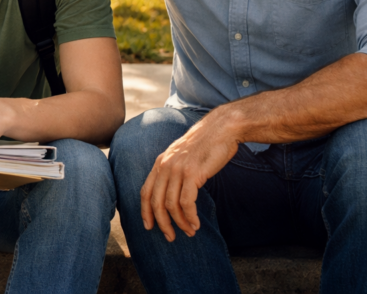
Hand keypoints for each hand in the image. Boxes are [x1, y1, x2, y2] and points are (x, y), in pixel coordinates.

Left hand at [141, 113, 239, 241]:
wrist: (221, 129)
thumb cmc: (204, 145)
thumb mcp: (181, 156)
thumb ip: (172, 171)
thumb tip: (170, 193)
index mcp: (160, 163)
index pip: (145, 192)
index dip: (145, 212)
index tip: (149, 227)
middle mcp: (165, 166)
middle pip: (156, 202)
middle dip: (162, 223)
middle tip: (170, 237)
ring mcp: (178, 169)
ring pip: (172, 205)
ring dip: (180, 222)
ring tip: (189, 231)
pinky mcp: (193, 173)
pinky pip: (187, 202)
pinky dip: (190, 216)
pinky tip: (196, 223)